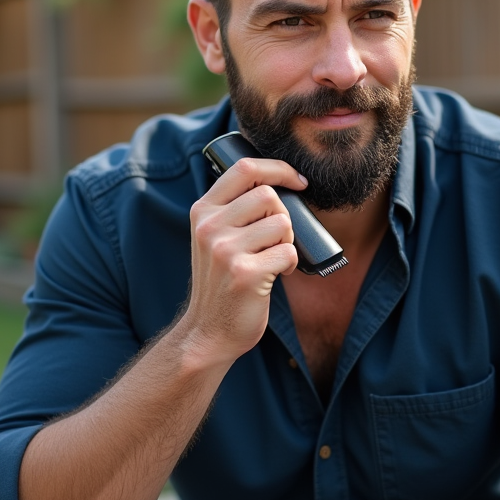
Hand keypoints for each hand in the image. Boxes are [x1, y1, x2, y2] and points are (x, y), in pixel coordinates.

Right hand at [181, 156, 306, 362]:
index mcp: (202, 211)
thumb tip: (280, 182)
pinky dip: (290, 264)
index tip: (297, 181)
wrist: (208, 332)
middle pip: (268, 195)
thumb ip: (234, 209)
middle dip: (284, 216)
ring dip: (287, 241)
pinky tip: (275, 275)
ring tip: (273, 258)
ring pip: (282, 223)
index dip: (278, 169)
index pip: (244, 168)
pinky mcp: (245, 274)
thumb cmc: (221, 282)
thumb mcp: (213, 237)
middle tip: (277, 240)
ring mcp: (225, 251)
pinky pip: (288, 253)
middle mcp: (209, 227)